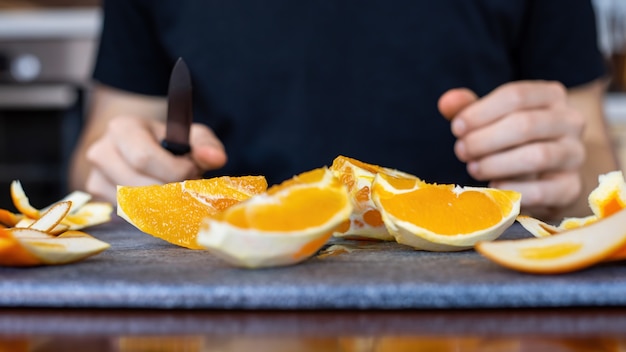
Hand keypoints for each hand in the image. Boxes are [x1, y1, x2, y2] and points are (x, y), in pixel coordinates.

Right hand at [84, 115, 226, 202]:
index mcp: (122, 128)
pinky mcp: (99, 198)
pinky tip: (160, 199)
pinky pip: (128, 213)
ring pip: (132, 204)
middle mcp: (101, 151)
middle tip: (185, 185)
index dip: (173, 170)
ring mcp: (96, 176)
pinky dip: (149, 211)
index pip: (144, 158)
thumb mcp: (192, 137)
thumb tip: (215, 158)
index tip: (192, 170)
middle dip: (169, 190)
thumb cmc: (171, 142)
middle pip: (136, 185)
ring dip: (160, 203)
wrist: (144, 147)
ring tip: (173, 189)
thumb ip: (207, 146)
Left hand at [438, 81, 585, 218]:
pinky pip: (543, 189)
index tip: (456, 128)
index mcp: (551, 96)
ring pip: (537, 156)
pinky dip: (513, 189)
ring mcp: (575, 154)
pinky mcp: (571, 187)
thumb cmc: (512, 141)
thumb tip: (447, 101)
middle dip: (485, 139)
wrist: (546, 176)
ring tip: (473, 168)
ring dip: (496, 163)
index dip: (480, 112)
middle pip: (525, 124)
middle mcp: (570, 121)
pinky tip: (494, 186)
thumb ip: (468, 109)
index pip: (515, 95)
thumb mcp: (491, 120)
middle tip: (461, 151)